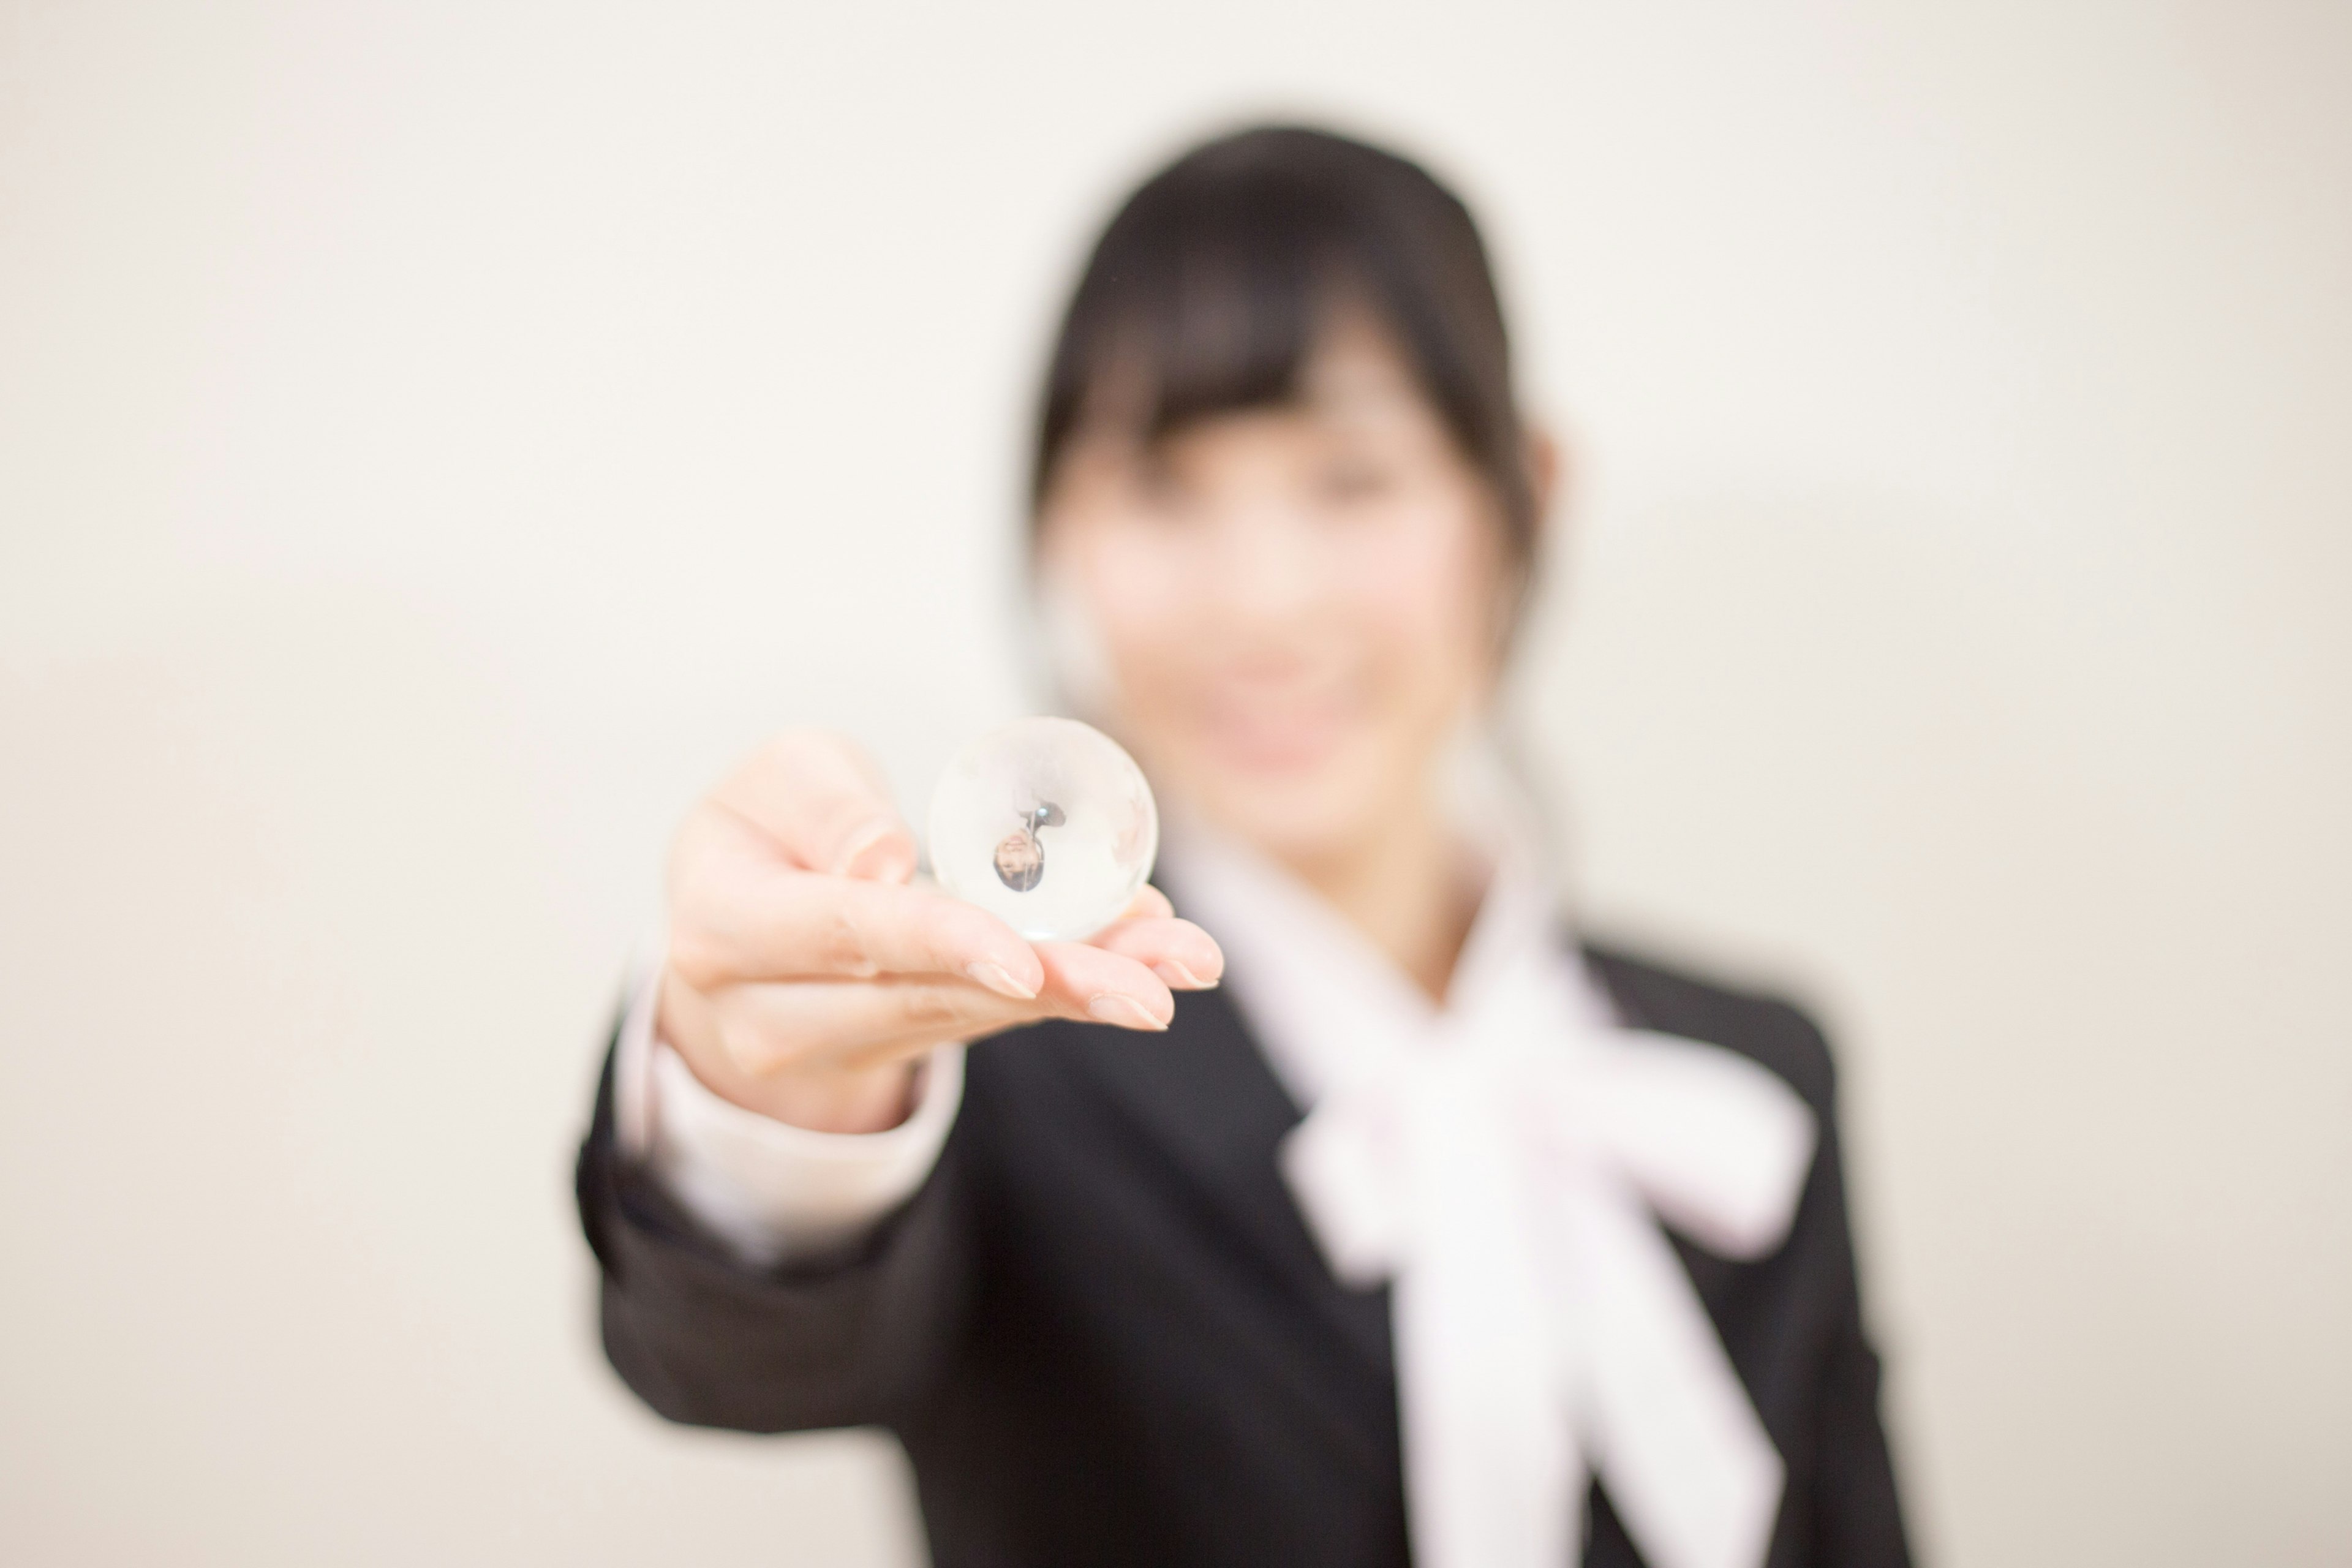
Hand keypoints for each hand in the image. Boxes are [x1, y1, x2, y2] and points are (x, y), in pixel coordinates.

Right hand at [658, 729, 1222, 1132]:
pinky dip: (1074, 981)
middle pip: (929, 996)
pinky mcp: (906, 1046)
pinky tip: (1152, 957)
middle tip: (1157, 986)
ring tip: (1185, 963)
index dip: (939, 940)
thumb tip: (886, 860)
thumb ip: (825, 806)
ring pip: (977, 1014)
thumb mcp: (775, 779)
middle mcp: (776, 1013)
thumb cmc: (763, 825)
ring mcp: (842, 1045)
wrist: (734, 923)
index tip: (1025, 956)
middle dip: (1057, 984)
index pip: (845, 935)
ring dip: (1089, 986)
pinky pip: (995, 1015)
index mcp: (725, 930)